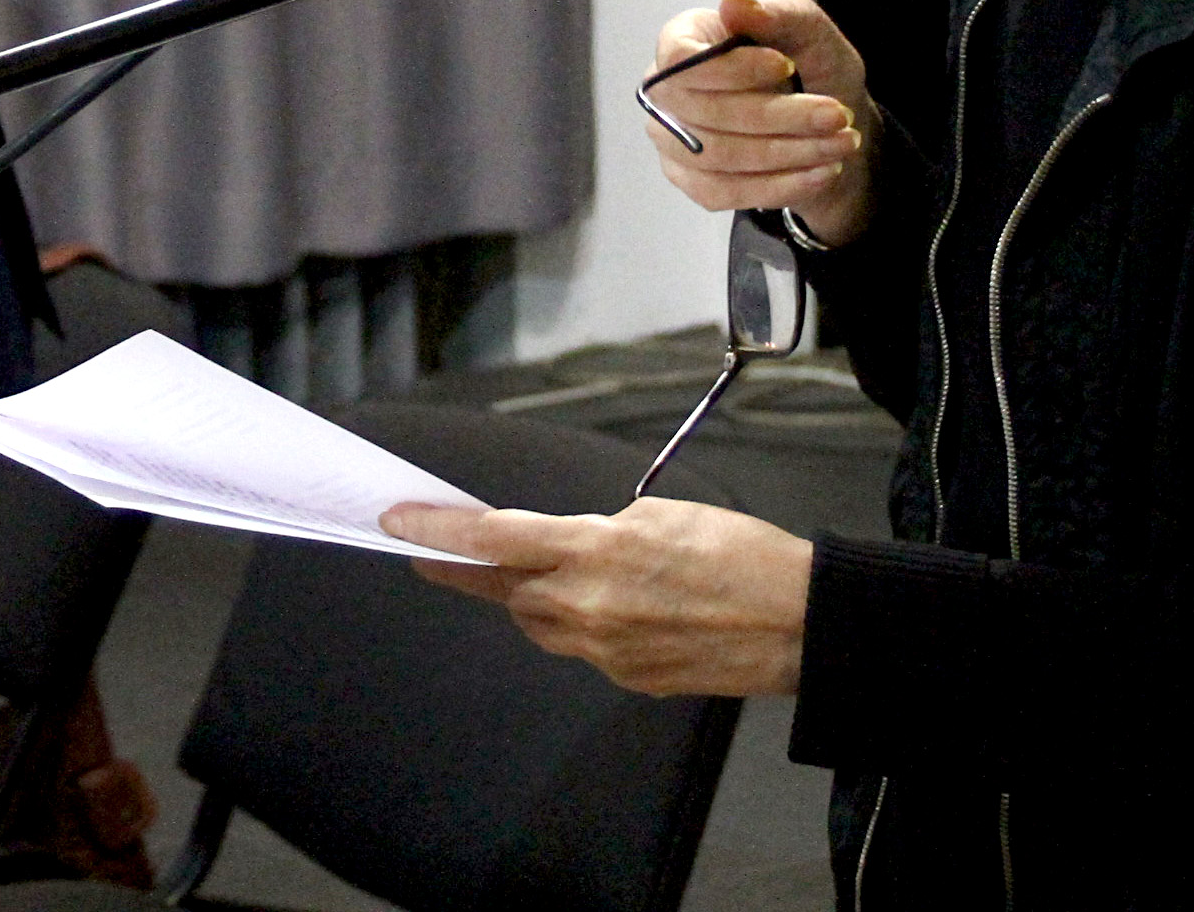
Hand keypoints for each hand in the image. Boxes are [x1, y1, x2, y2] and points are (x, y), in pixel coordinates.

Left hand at [381, 498, 810, 697]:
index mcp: (593, 550)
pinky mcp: (627, 679)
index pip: (492, 539)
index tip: (395, 524)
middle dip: (476, 568)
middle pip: (505, 588)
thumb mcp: (663, 514)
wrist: (798, 624)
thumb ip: (600, 532)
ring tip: (564, 574)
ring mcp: (605, 651)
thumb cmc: (740, 555)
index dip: (436, 531)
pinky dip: (586, 625)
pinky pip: (583, 648)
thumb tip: (574, 549)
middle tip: (440, 551)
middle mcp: (588, 606)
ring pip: (540, 623)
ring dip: (536, 598)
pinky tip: (625, 609)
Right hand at [643, 0, 878, 247]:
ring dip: (788, 153)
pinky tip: (822, 171)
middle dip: (780, 116)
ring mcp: (671, 139)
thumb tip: (732, 4)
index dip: (731, 68)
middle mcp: (666, 90)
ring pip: (718, 156)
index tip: (785, 66)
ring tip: (841, 144)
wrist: (827, 127)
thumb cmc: (812, 69)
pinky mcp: (690, 180)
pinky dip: (779, 185)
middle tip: (838, 116)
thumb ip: (778, 15)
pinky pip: (723, 192)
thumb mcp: (812, 34)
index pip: (681, 58)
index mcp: (684, 39)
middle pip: (705, 112)